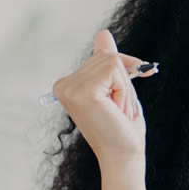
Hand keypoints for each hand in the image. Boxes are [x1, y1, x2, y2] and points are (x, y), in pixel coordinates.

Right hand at [51, 29, 157, 165]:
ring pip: (113, 61)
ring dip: (125, 88)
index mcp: (67, 85)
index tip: (123, 97)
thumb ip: (108, 62)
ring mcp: (70, 88)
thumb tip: (103, 33)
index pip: (101, 56)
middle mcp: (63, 85)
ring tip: (116, 111)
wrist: (124, 156)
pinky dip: (124, 91)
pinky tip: (115, 110)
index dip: (122, 71)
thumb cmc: (122, 128)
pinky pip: (115, 70)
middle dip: (124, 82)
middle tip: (117, 110)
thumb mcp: (117, 89)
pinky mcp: (83, 92)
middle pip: (107, 56)